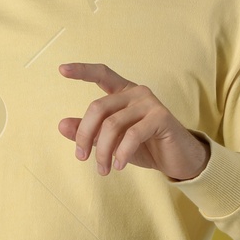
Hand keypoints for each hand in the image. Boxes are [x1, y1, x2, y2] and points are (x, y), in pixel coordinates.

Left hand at [56, 62, 209, 180]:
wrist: (179, 160)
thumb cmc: (144, 147)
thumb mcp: (111, 140)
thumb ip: (89, 131)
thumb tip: (61, 125)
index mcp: (123, 92)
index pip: (102, 74)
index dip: (82, 71)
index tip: (61, 69)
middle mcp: (136, 92)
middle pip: (98, 107)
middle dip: (85, 134)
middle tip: (81, 157)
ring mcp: (150, 102)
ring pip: (112, 124)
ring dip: (103, 151)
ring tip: (102, 169)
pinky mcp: (161, 117)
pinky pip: (132, 135)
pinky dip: (121, 153)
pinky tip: (119, 165)